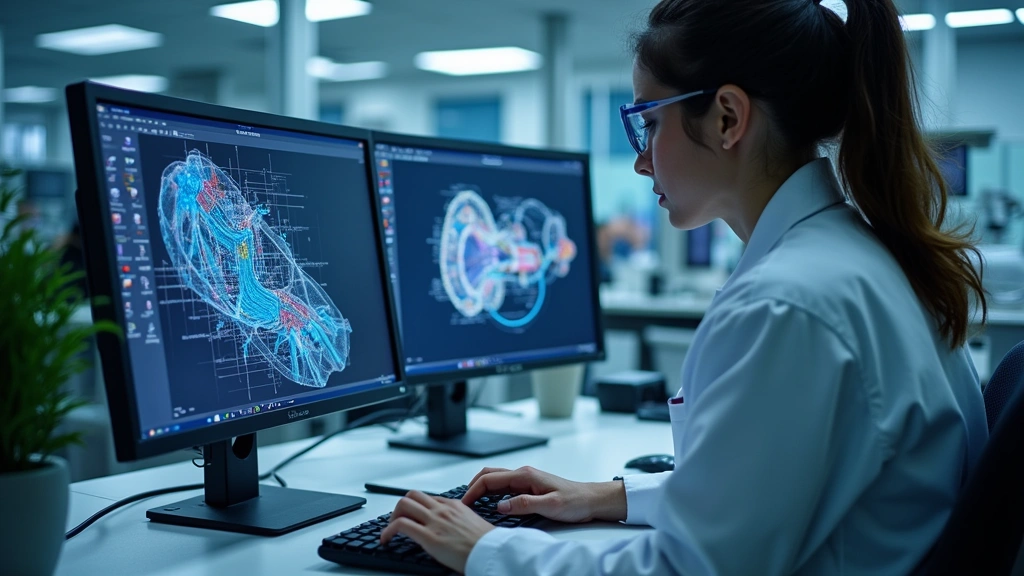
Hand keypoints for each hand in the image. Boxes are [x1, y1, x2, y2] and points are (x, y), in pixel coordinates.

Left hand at [381, 490, 493, 573]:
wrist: (493, 552)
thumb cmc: (488, 544)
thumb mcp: (475, 525)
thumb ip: (461, 522)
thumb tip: (455, 530)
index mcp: (455, 506)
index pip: (429, 498)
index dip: (417, 507)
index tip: (412, 516)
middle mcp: (443, 509)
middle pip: (412, 495)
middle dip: (401, 507)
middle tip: (397, 520)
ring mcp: (435, 521)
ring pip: (403, 504)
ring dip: (392, 516)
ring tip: (390, 529)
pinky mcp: (429, 536)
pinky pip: (400, 525)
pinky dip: (388, 530)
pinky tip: (386, 539)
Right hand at [462, 466, 626, 523]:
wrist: (591, 500)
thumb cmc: (575, 501)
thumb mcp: (550, 505)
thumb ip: (524, 504)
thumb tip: (501, 506)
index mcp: (525, 475)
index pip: (490, 479)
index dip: (474, 490)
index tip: (465, 503)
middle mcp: (523, 474)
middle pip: (489, 475)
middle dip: (472, 486)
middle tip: (463, 502)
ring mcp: (525, 480)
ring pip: (495, 480)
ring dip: (480, 488)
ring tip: (471, 503)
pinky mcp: (528, 487)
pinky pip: (504, 487)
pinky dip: (491, 493)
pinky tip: (489, 504)